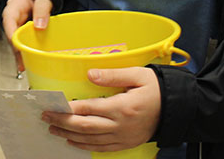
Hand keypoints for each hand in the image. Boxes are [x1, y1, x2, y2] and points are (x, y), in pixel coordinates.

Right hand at [1, 0, 52, 71]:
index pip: (9, 24)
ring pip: (17, 44)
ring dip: (22, 55)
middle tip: (25, 62)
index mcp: (12, 11)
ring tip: (28, 66)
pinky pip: (23, 45)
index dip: (13, 37)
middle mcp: (12, 22)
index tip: (19, 47)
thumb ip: (41, 10)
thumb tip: (40, 25)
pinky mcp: (24, 35)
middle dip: (18, 51)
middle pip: (12, 38)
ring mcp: (17, 30)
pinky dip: (27, 54)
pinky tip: (31, 63)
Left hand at [41, 67, 160, 152]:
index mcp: (122, 107)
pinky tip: (72, 141)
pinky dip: (85, 146)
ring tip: (53, 129)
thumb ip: (113, 75)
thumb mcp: (138, 75)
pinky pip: (102, 148)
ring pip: (90, 140)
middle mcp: (120, 125)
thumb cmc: (158, 89)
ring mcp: (123, 137)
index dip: (68, 107)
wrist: (178, 110)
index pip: (88, 108)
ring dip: (69, 135)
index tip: (53, 104)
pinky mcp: (126, 144)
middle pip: (85, 127)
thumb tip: (91, 74)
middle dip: (62, 122)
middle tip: (45, 116)